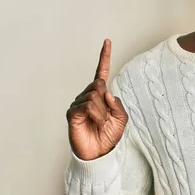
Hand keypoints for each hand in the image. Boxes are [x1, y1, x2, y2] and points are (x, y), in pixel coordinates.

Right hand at [66, 39, 127, 159]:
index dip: (104, 57)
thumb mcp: (121, 119)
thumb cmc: (109, 136)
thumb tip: (107, 92)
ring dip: (102, 112)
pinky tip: (93, 123)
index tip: (107, 41)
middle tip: (105, 118)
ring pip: (94, 96)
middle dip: (106, 102)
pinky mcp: (72, 112)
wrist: (99, 153)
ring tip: (99, 123)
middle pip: (99, 85)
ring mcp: (78, 103)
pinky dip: (95, 115)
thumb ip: (118, 104)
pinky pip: (87, 106)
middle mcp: (88, 95)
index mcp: (101, 95)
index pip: (101, 72)